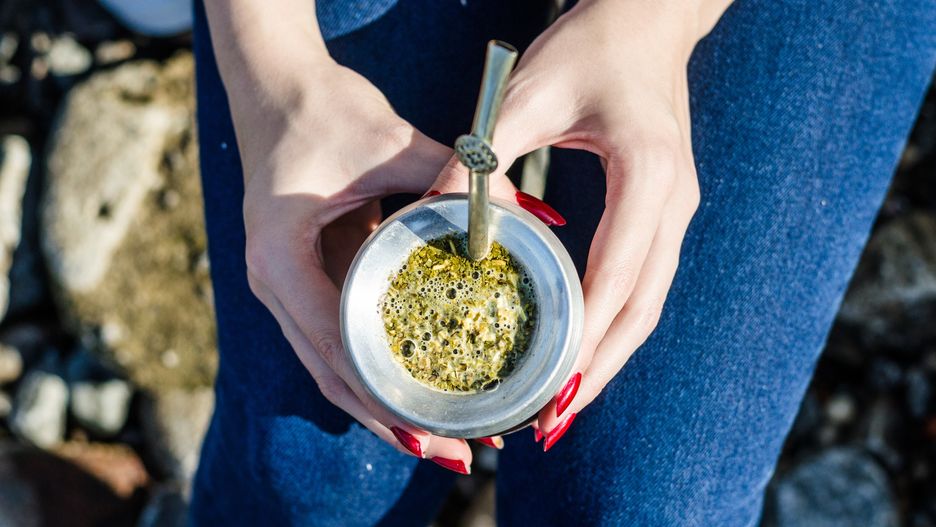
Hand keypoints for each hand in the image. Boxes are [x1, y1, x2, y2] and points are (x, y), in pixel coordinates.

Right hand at [235, 60, 477, 471]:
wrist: (275, 87)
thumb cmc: (325, 109)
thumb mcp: (391, 140)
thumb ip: (456, 177)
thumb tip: (535, 212)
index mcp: (280, 256)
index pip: (333, 343)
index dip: (384, 391)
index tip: (434, 426)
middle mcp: (273, 284)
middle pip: (332, 374)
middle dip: (391, 418)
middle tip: (454, 453)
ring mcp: (285, 288)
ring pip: (333, 368)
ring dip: (386, 406)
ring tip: (444, 440)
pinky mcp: (305, 282)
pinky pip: (341, 341)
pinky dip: (380, 371)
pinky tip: (421, 390)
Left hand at [430, 0, 727, 448]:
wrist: (648, 16)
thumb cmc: (588, 44)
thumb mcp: (526, 95)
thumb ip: (482, 159)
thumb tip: (432, 219)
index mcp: (645, 176)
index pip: (615, 279)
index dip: (582, 341)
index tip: (547, 389)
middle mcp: (673, 204)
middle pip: (640, 310)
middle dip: (596, 371)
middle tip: (549, 421)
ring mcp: (676, 211)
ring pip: (647, 305)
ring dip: (608, 358)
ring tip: (562, 404)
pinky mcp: (664, 212)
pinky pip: (642, 283)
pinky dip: (612, 326)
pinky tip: (578, 350)